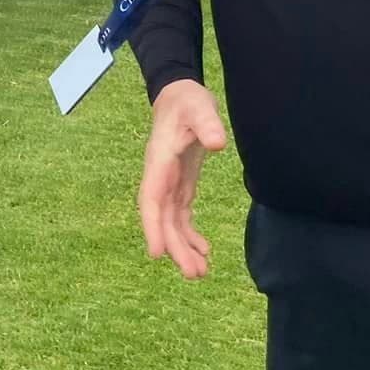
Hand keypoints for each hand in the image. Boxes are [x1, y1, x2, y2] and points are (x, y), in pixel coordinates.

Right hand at [139, 80, 228, 279]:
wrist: (180, 95)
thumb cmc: (187, 100)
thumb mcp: (199, 107)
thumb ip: (207, 123)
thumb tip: (217, 144)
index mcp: (159, 162)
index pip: (151, 200)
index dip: (152, 228)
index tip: (157, 254)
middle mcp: (160, 178)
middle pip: (163, 219)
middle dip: (175, 248)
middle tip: (195, 274)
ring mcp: (169, 183)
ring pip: (171, 223)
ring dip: (183, 248)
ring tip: (201, 272)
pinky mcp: (180, 185)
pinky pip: (181, 216)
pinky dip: (190, 235)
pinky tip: (204, 251)